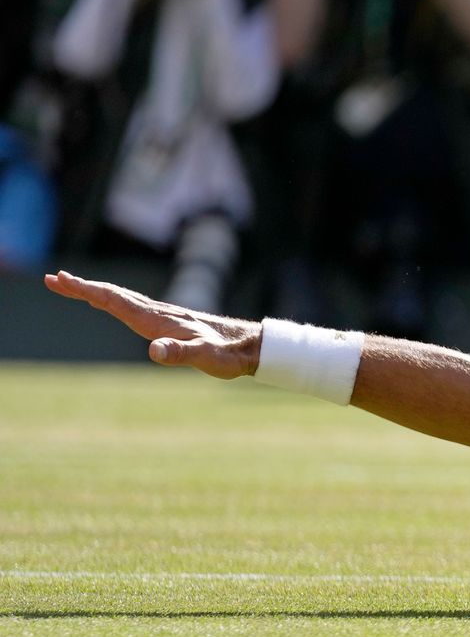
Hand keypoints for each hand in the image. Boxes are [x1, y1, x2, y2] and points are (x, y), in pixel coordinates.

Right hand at [43, 272, 260, 379]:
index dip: (86, 291)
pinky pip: (134, 307)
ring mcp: (163, 315)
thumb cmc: (227, 354)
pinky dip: (114, 301)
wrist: (249, 347)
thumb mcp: (204, 357)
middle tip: (52, 279)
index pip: (115, 300)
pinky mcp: (170, 322)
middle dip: (82, 287)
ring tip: (72, 286)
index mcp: (157, 319)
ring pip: (122, 299)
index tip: (60, 280)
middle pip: (113, 295)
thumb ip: (180, 354)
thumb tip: (154, 351)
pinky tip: (110, 304)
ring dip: (95, 292)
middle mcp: (157, 312)